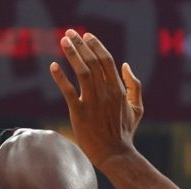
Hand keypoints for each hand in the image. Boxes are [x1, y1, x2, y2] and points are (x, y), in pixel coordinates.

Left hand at [50, 30, 143, 167]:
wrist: (115, 154)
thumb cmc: (125, 132)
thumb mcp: (137, 108)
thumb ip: (135, 86)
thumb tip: (126, 65)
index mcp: (119, 89)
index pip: (107, 60)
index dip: (95, 45)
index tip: (86, 35)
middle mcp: (107, 92)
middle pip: (93, 61)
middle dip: (81, 44)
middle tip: (70, 33)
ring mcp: (93, 102)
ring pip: (83, 71)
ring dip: (72, 54)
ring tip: (63, 41)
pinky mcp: (80, 113)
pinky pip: (69, 91)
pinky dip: (60, 77)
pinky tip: (53, 66)